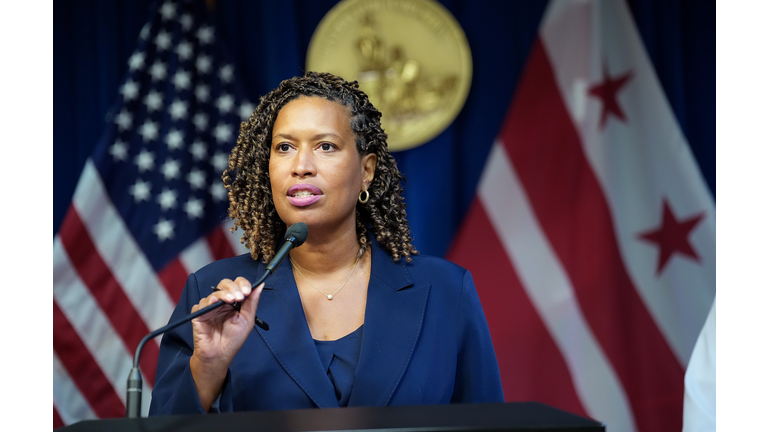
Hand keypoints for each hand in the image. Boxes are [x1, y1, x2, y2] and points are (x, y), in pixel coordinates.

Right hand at [189, 277, 262, 409]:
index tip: (247, 291)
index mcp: (234, 302)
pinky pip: (202, 303)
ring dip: (224, 294)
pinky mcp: (199, 313)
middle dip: (233, 287)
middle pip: (225, 284)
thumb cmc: (233, 339)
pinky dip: (209, 301)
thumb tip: (260, 285)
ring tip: (231, 300)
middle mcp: (221, 302)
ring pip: (215, 292)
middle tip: (240, 296)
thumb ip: (252, 302)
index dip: (242, 284)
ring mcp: (210, 307)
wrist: (220, 355)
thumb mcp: (247, 319)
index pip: (237, 285)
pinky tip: (215, 303)